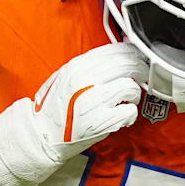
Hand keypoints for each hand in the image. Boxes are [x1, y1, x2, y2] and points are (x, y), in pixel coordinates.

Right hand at [30, 42, 148, 161]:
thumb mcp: (68, 76)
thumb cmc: (56, 106)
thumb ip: (92, 64)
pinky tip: (122, 116)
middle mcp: (85, 80)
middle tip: (142, 78)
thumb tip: (121, 51)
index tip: (139, 59)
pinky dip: (130, 114)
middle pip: (127, 64)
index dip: (134, 53)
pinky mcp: (100, 122)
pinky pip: (129, 111)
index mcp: (78, 66)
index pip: (116, 50)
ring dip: (134, 94)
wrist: (42, 135)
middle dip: (140, 71)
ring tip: (126, 100)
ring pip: (130, 86)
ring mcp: (93, 101)